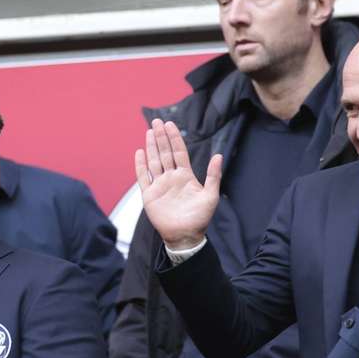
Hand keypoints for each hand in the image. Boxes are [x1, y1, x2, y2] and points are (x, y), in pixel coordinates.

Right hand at [135, 119, 221, 249]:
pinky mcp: (150, 195)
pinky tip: (139, 152)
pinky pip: (143, 177)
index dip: (174, 138)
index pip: (179, 152)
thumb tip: (218, 155)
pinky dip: (140, 165)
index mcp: (185, 176)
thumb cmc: (200, 218)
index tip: (170, 124)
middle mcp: (171, 178)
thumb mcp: (211, 195)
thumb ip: (213, 175)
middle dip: (161, 137)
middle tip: (157, 121)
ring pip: (154, 161)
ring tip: (149, 131)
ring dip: (151, 146)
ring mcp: (160, 185)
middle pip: (164, 153)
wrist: (185, 236)